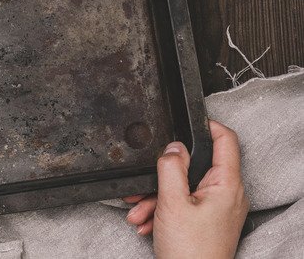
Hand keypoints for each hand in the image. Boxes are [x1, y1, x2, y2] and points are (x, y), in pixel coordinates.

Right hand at [124, 120, 248, 258]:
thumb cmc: (190, 252)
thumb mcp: (172, 202)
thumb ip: (171, 167)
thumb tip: (173, 147)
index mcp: (226, 185)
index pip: (226, 140)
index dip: (206, 126)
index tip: (186, 122)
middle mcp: (228, 195)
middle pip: (194, 167)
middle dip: (164, 175)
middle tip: (145, 183)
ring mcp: (219, 209)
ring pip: (184, 188)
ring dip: (157, 197)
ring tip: (140, 211)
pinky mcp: (208, 222)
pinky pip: (184, 205)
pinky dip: (163, 211)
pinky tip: (148, 222)